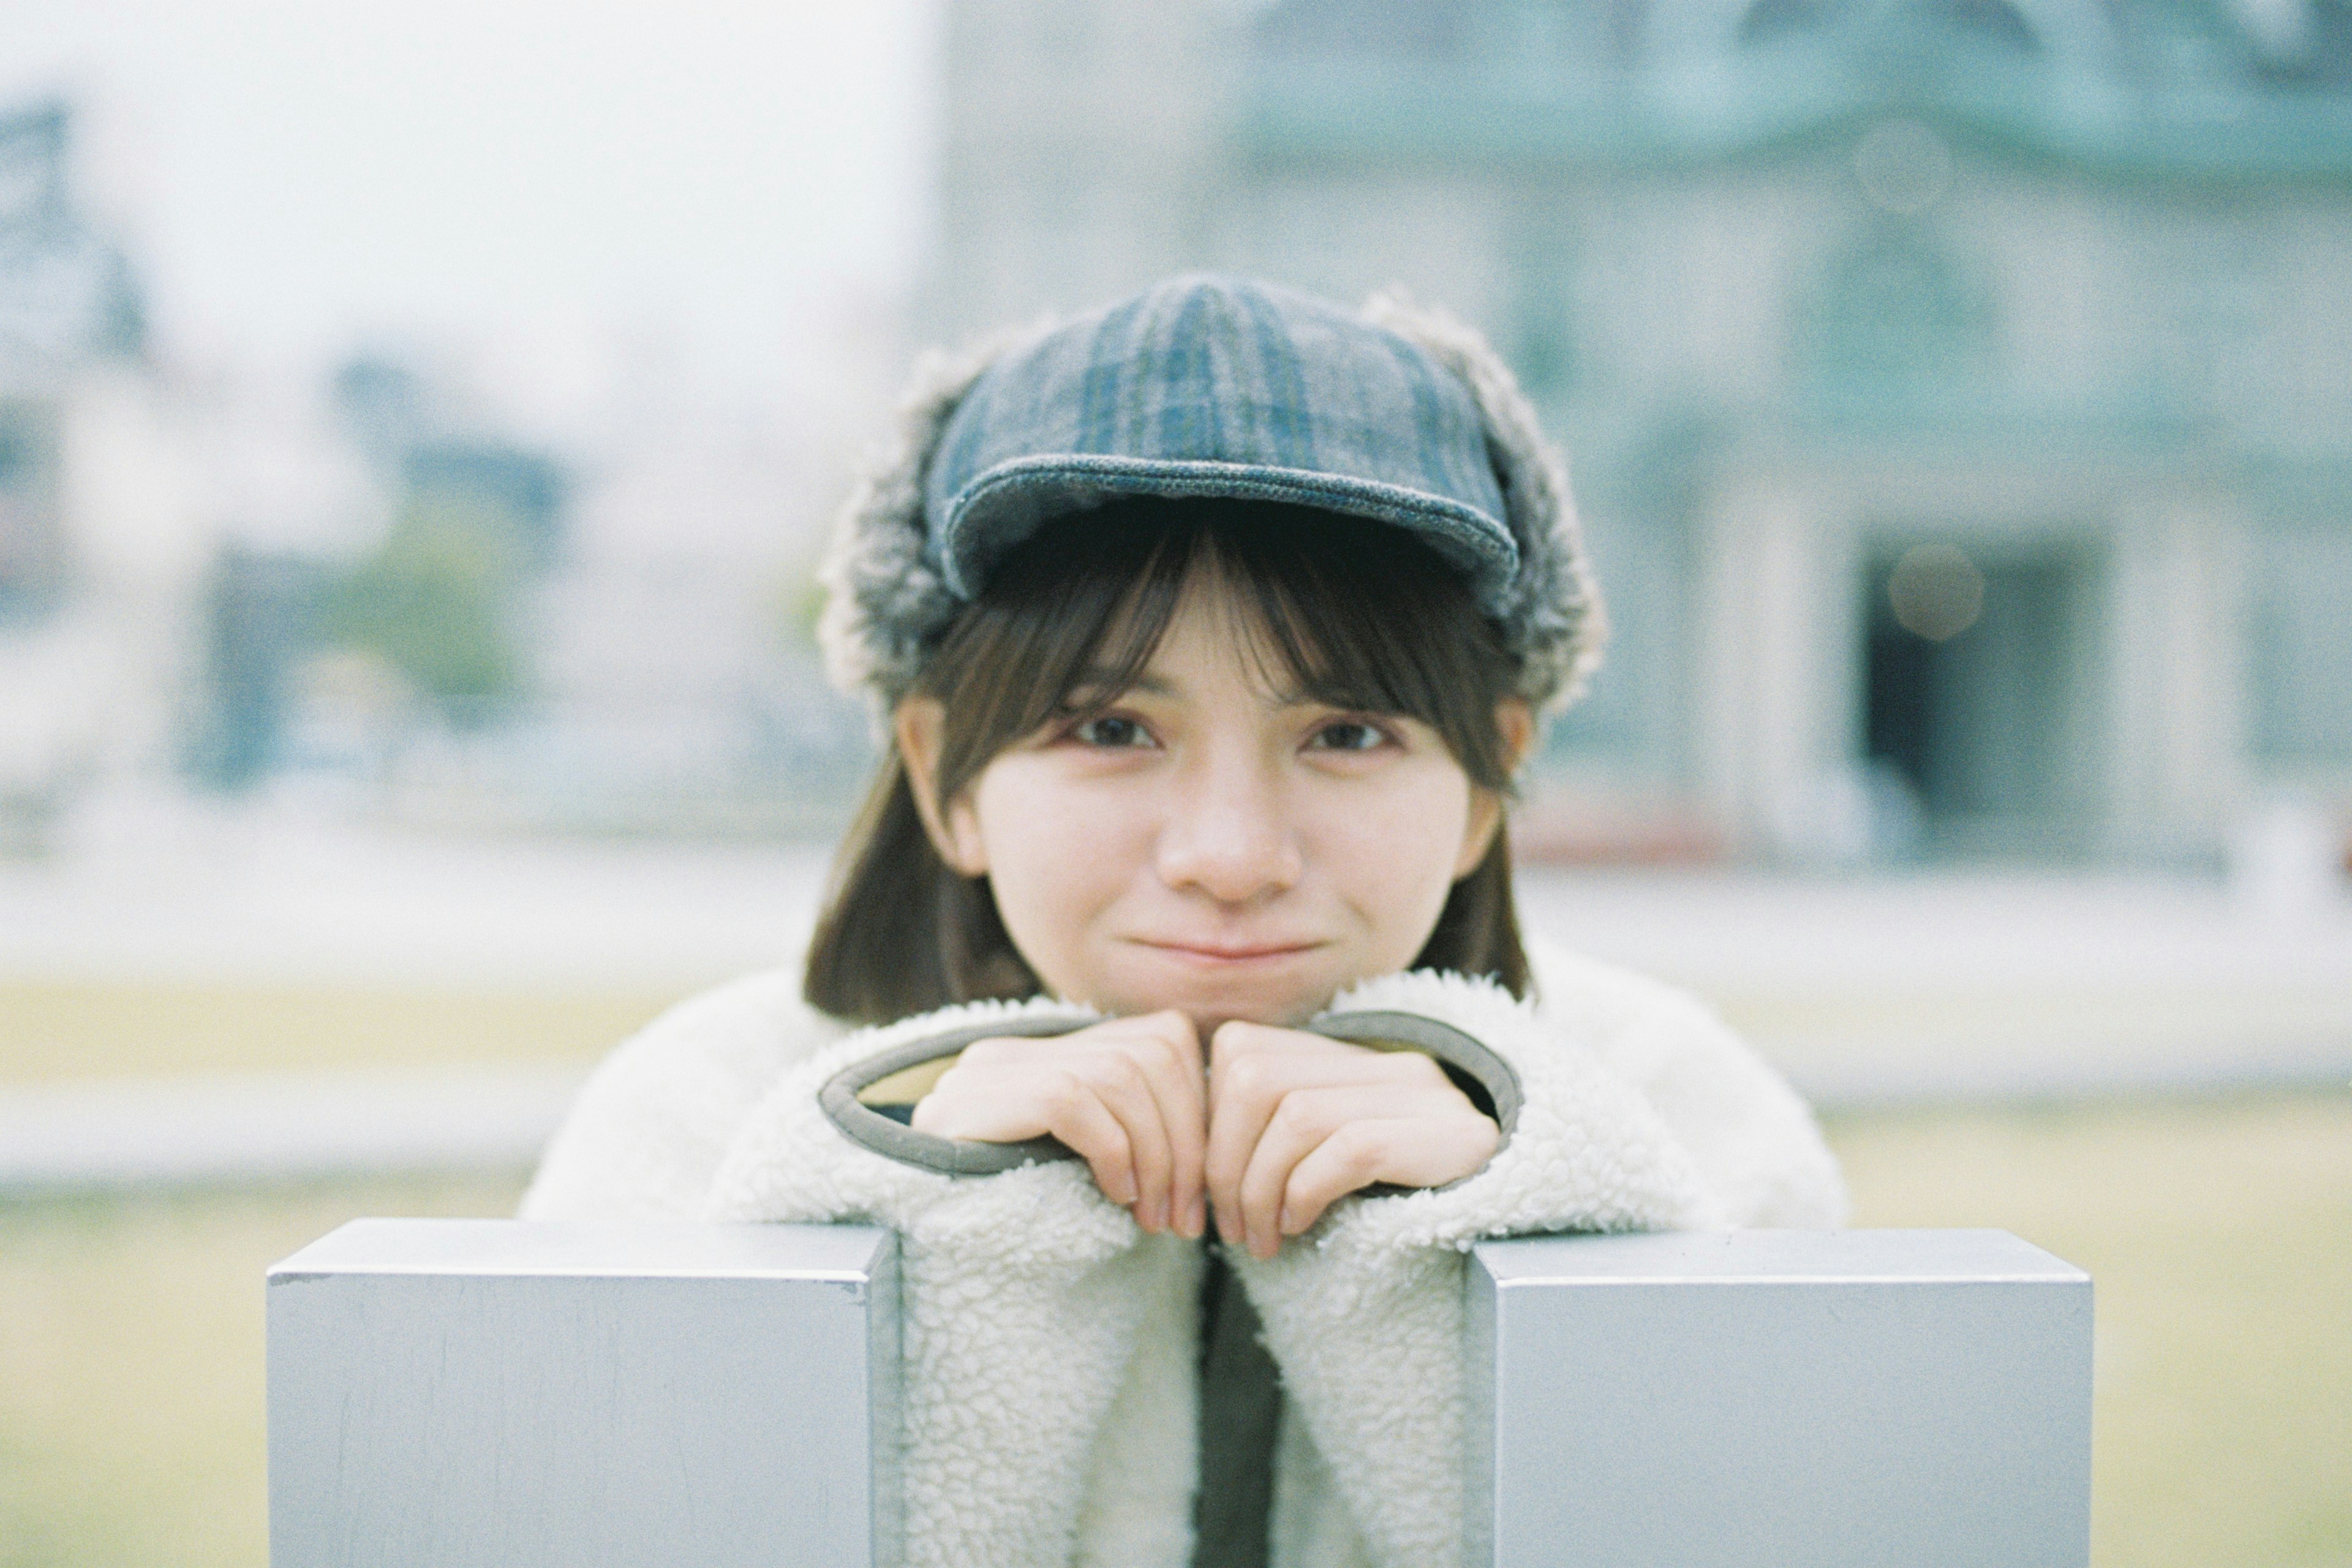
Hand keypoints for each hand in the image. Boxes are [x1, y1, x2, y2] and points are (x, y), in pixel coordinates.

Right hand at [910, 1011, 1206, 1236]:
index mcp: (1055, 1054)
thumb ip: (1137, 1133)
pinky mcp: (976, 1098)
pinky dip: (1113, 1151)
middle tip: (1185, 1216)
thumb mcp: (1088, 1167)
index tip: (1200, 1187)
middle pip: (1153, 1053)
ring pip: (1123, 1075)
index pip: (1163, 1038)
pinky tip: (1115, 1197)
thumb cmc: (1018, 1219)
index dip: (1199, 1109)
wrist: (920, 1256)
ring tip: (1152, 1218)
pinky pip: (1076, 1100)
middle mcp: (1022, 1048)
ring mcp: (993, 1068)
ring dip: (1157, 1156)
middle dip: (1187, 1140)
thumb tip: (1221, 1136)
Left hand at [1205, 1023, 1499, 1258]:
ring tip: (1263, 1237)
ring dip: (1261, 1189)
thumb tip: (1186, 1152)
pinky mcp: (1444, 1134)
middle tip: (1231, 1227)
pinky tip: (1301, 1226)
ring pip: (1294, 1115)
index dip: (1207, 1124)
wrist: (1505, 1207)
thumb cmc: (1387, 1189)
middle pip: (1254, 1079)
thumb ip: (1264, 1130)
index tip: (1208, 1193)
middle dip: (1225, 1163)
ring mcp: (1417, 1090)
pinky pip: (1347, 1151)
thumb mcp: (1319, 1149)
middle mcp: (1379, 1057)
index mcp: (1340, 1050)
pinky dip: (1306, 1193)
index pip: (1238, 1052)